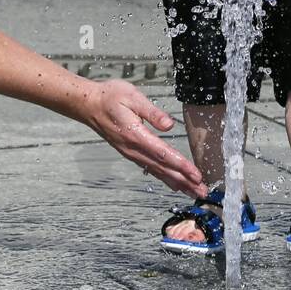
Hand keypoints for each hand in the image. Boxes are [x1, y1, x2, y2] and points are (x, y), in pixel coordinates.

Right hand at [82, 80, 206, 196]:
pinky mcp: (130, 153)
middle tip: (202, 192)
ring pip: (157, 171)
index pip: (163, 154)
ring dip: (177, 183)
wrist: (88, 105)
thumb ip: (152, 112)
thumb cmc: (110, 97)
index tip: (196, 175)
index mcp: (136, 135)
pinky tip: (174, 184)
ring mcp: (131, 153)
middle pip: (163, 168)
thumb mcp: (132, 96)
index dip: (181, 166)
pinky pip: (150, 168)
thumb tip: (169, 125)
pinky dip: (165, 178)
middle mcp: (133, 149)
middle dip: (184, 181)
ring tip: (193, 192)